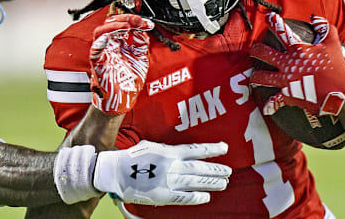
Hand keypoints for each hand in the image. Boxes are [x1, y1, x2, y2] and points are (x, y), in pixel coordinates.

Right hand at [90, 14, 153, 114]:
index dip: (135, 20)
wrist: (124, 100)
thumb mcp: (141, 58)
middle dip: (124, 19)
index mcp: (120, 44)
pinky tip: (106, 39)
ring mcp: (104, 55)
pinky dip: (99, 45)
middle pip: (110, 23)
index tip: (147, 23)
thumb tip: (142, 30)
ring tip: (126, 26)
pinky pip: (95, 53)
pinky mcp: (99, 66)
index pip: (123, 24)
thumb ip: (141, 44)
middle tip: (138, 22)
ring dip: (113, 27)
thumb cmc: (129, 81)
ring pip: (99, 33)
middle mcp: (110, 47)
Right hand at [93, 140, 230, 205]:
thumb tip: (182, 151)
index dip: (212, 149)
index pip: (197, 149)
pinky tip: (206, 196)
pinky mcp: (164, 196)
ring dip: (211, 182)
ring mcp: (169, 182)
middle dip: (216, 169)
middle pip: (200, 167)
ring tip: (223, 182)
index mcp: (170, 152)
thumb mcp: (152, 146)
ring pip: (196, 182)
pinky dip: (197, 197)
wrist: (117, 172)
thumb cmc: (133, 157)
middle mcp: (172, 166)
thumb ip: (169, 149)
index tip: (225, 148)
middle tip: (228, 171)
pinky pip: (185, 198)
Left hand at [249, 12, 344, 115]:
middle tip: (253, 49)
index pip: (283, 32)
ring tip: (253, 76)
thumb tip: (314, 17)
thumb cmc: (337, 68)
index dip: (274, 22)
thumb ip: (324, 28)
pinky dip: (270, 105)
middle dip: (256, 50)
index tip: (268, 17)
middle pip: (264, 54)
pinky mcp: (288, 95)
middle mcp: (288, 64)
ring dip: (256, 76)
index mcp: (298, 50)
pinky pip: (275, 100)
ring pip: (263, 77)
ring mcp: (286, 81)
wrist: (340, 95)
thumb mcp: (333, 44)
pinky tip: (266, 108)